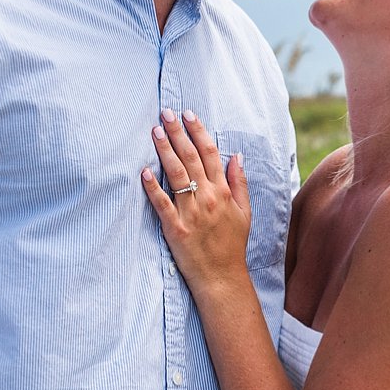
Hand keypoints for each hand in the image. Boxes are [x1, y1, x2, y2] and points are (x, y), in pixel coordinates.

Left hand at [143, 110, 252, 290]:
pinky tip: (144, 171)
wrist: (222, 277)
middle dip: (178, 132)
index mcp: (223, 192)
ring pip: (177, 175)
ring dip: (165, 150)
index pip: (211, 153)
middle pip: (191, 158)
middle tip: (166, 113)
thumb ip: (239, 182)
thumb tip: (237, 156)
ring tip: (155, 131)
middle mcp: (208, 197)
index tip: (188, 114)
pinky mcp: (176, 228)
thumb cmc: (232, 244)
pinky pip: (162, 203)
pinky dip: (153, 187)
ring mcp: (191, 212)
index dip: (198, 131)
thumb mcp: (245, 212)